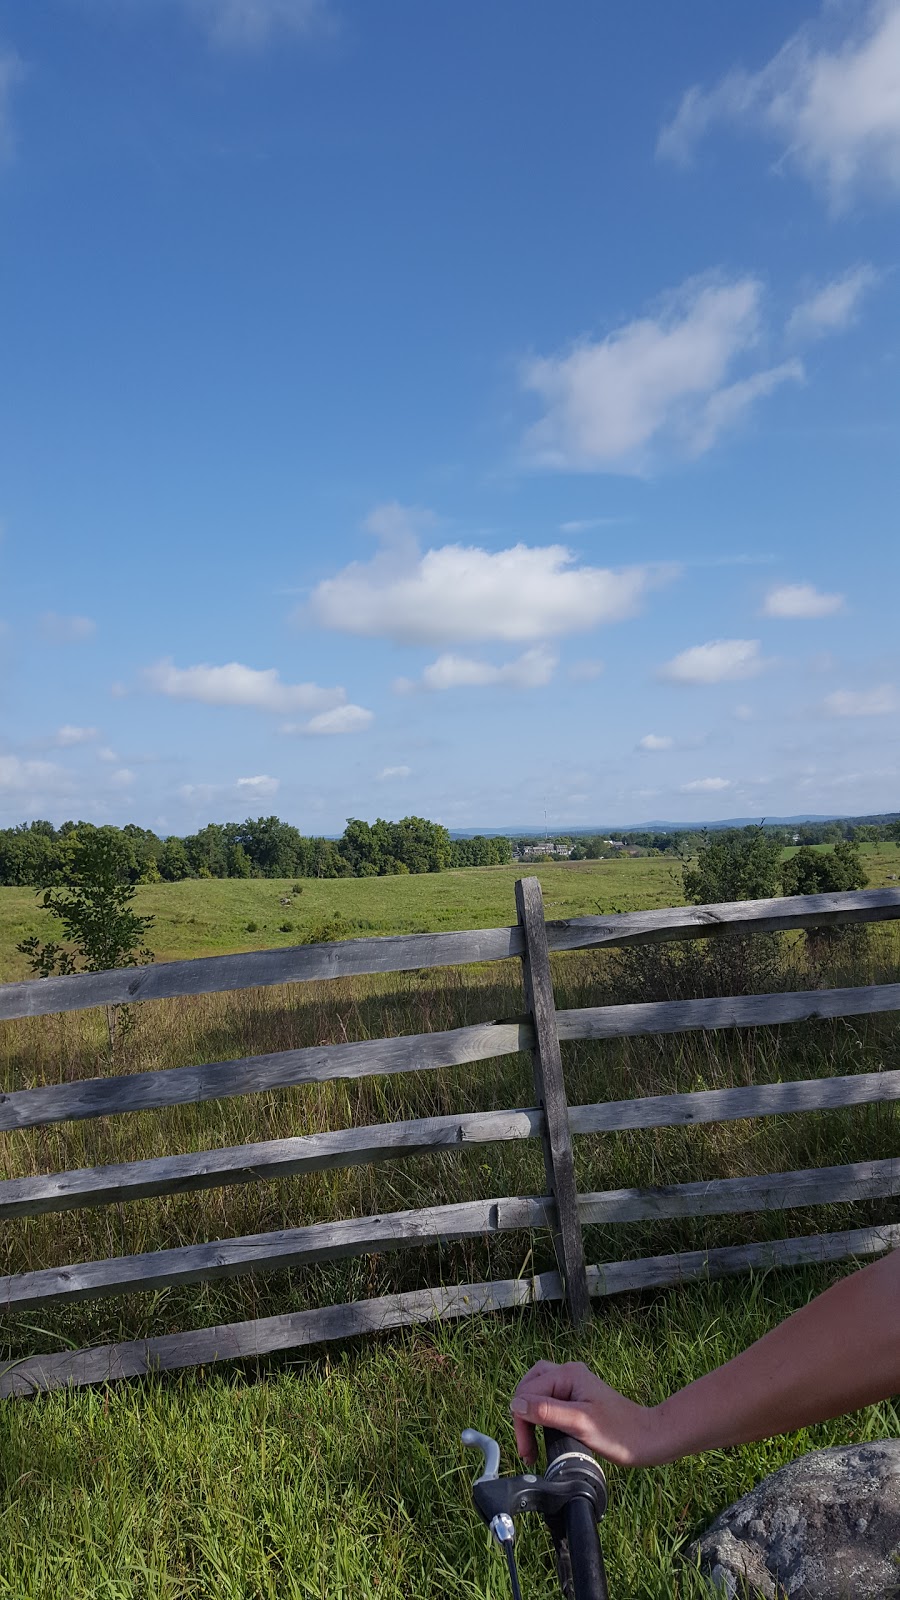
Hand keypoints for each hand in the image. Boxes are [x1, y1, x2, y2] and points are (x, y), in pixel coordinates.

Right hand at [510, 1360, 665, 1467]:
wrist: (649, 1438)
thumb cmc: (620, 1433)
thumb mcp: (580, 1423)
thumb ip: (546, 1411)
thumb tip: (516, 1404)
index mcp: (568, 1375)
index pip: (528, 1392)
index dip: (522, 1422)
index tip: (527, 1451)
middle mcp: (569, 1374)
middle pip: (530, 1386)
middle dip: (522, 1416)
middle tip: (527, 1447)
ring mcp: (575, 1385)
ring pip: (538, 1392)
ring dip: (530, 1416)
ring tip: (531, 1443)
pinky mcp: (579, 1399)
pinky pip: (550, 1400)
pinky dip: (542, 1416)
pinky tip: (544, 1433)